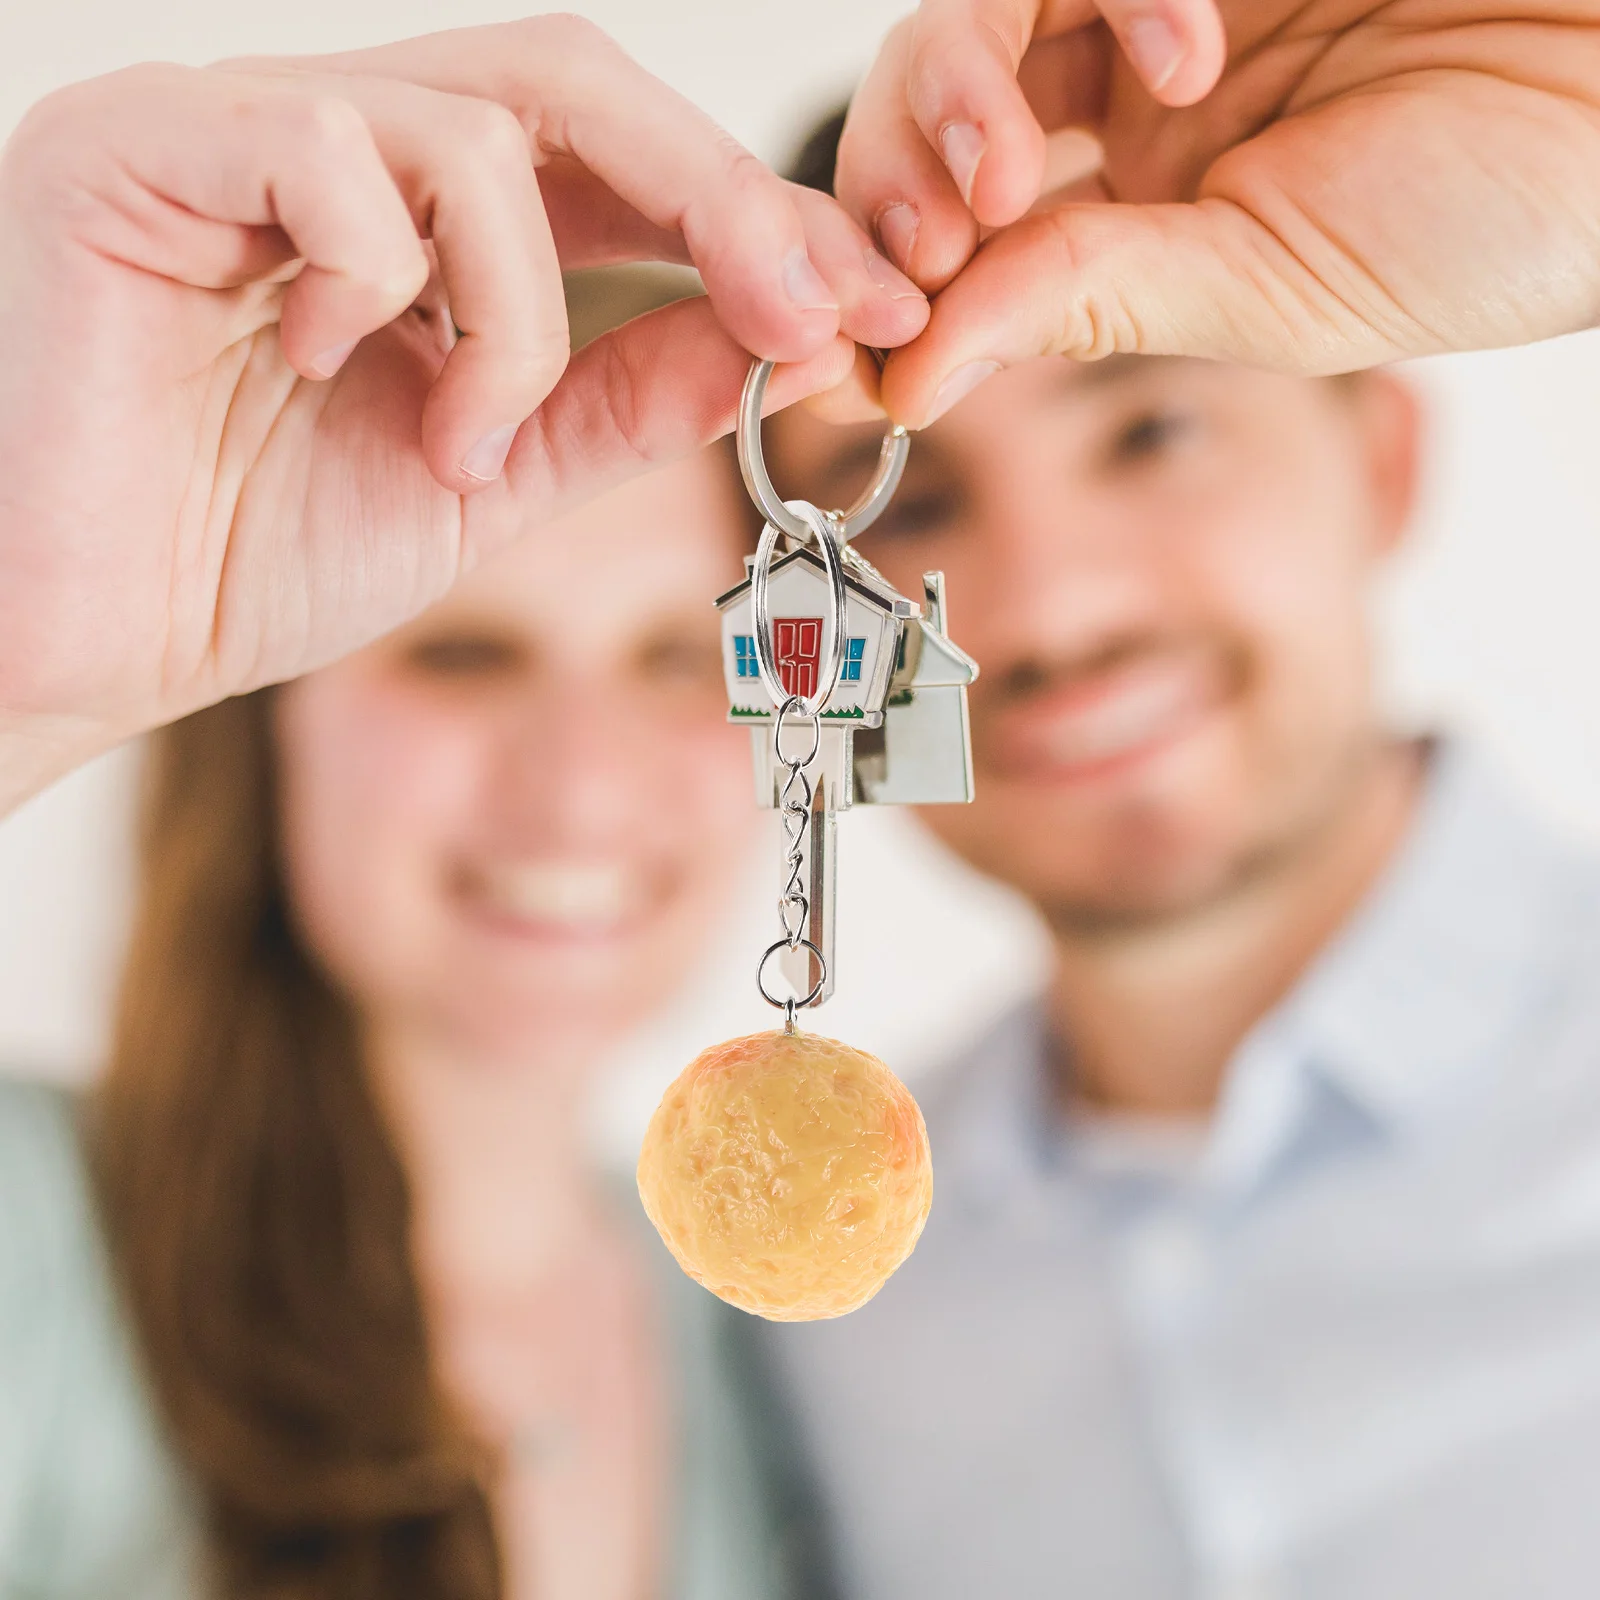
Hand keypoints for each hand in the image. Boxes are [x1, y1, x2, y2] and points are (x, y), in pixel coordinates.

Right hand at [0, 18, 928, 811]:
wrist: (83, 635)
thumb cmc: (255, 556)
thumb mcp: (495, 481)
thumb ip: (624, 400)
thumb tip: (782, 339)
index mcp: (420, 222)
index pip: (615, 162)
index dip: (753, 222)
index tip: (868, 308)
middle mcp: (334, 148)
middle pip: (570, 82)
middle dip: (715, 199)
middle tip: (809, 307)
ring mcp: (235, 130)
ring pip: (471, 129)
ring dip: (516, 314)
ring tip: (459, 446)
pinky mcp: (138, 148)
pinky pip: (327, 147)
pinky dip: (381, 278)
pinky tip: (329, 368)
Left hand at [838, 0, 1599, 424]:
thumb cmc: (1499, 213)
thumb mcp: (1270, 296)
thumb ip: (1088, 307)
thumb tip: (907, 381)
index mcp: (1138, 226)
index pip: (961, 246)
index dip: (885, 286)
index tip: (846, 346)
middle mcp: (1127, 112)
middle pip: (930, 120)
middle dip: (893, 186)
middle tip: (922, 246)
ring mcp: (1161, 5)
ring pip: (975, 16)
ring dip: (956, 93)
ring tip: (1011, 171)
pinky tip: (1188, 50)